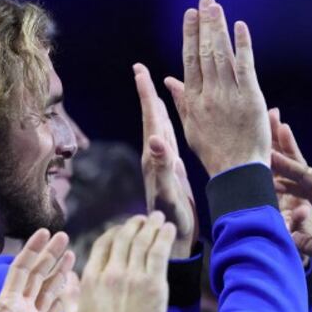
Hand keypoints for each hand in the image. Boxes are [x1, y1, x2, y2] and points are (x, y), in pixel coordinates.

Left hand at [0, 229, 73, 311]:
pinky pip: (55, 310)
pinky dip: (64, 296)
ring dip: (59, 271)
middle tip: (64, 236)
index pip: (23, 268)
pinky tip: (72, 286)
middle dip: (50, 255)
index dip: (34, 249)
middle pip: (38, 275)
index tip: (46, 232)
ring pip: (48, 290)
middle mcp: (20, 308)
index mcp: (9, 302)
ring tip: (72, 254)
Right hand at [64, 212, 174, 311]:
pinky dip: (163, 236)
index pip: (103, 244)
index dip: (114, 232)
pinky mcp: (154, 284)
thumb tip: (68, 277)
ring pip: (142, 240)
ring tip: (157, 218)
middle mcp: (110, 273)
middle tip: (143, 219)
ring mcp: (133, 277)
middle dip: (134, 224)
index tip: (124, 229)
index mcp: (90, 279)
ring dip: (150, 225)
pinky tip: (167, 228)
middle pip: (124, 237)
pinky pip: (158, 251)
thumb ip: (68, 296)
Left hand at [135, 63, 196, 258]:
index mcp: (154, 158)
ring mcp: (162, 165)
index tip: (140, 70)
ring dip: (158, 108)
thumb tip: (155, 140)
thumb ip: (162, 167)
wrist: (172, 242)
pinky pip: (169, 141)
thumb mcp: (168, 193)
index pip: (151, 119)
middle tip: (142, 70)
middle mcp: (155, 158)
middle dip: (148, 94)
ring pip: (160, 128)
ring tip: (155, 89)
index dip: (147, 94)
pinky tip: (169, 126)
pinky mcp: (171, 173)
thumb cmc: (171, 222)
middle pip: (152, 118)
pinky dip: (169, 127)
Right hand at [163, 0, 270, 176]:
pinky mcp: (250, 98)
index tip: (190, 15)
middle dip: (204, 24)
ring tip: (216, 6)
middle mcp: (209, 95)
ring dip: (219, 28)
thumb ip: (181, 100)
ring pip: (221, 55)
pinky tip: (240, 27)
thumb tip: (167, 80)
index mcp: (193, 101)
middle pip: (204, 53)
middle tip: (205, 1)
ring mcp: (229, 96)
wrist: (237, 171)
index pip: (189, 61)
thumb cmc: (214, 152)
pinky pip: (245, 67)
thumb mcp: (190, 127)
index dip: (189, 35)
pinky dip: (242, 45)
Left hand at [270, 108, 311, 267]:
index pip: (303, 193)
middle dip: (284, 164)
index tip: (271, 179)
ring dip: (281, 159)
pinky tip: (272, 156)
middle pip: (300, 176)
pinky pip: (303, 173)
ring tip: (264, 148)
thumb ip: (306, 241)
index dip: (287, 185)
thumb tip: (292, 237)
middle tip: (268, 151)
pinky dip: (286, 164)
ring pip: (299, 171)